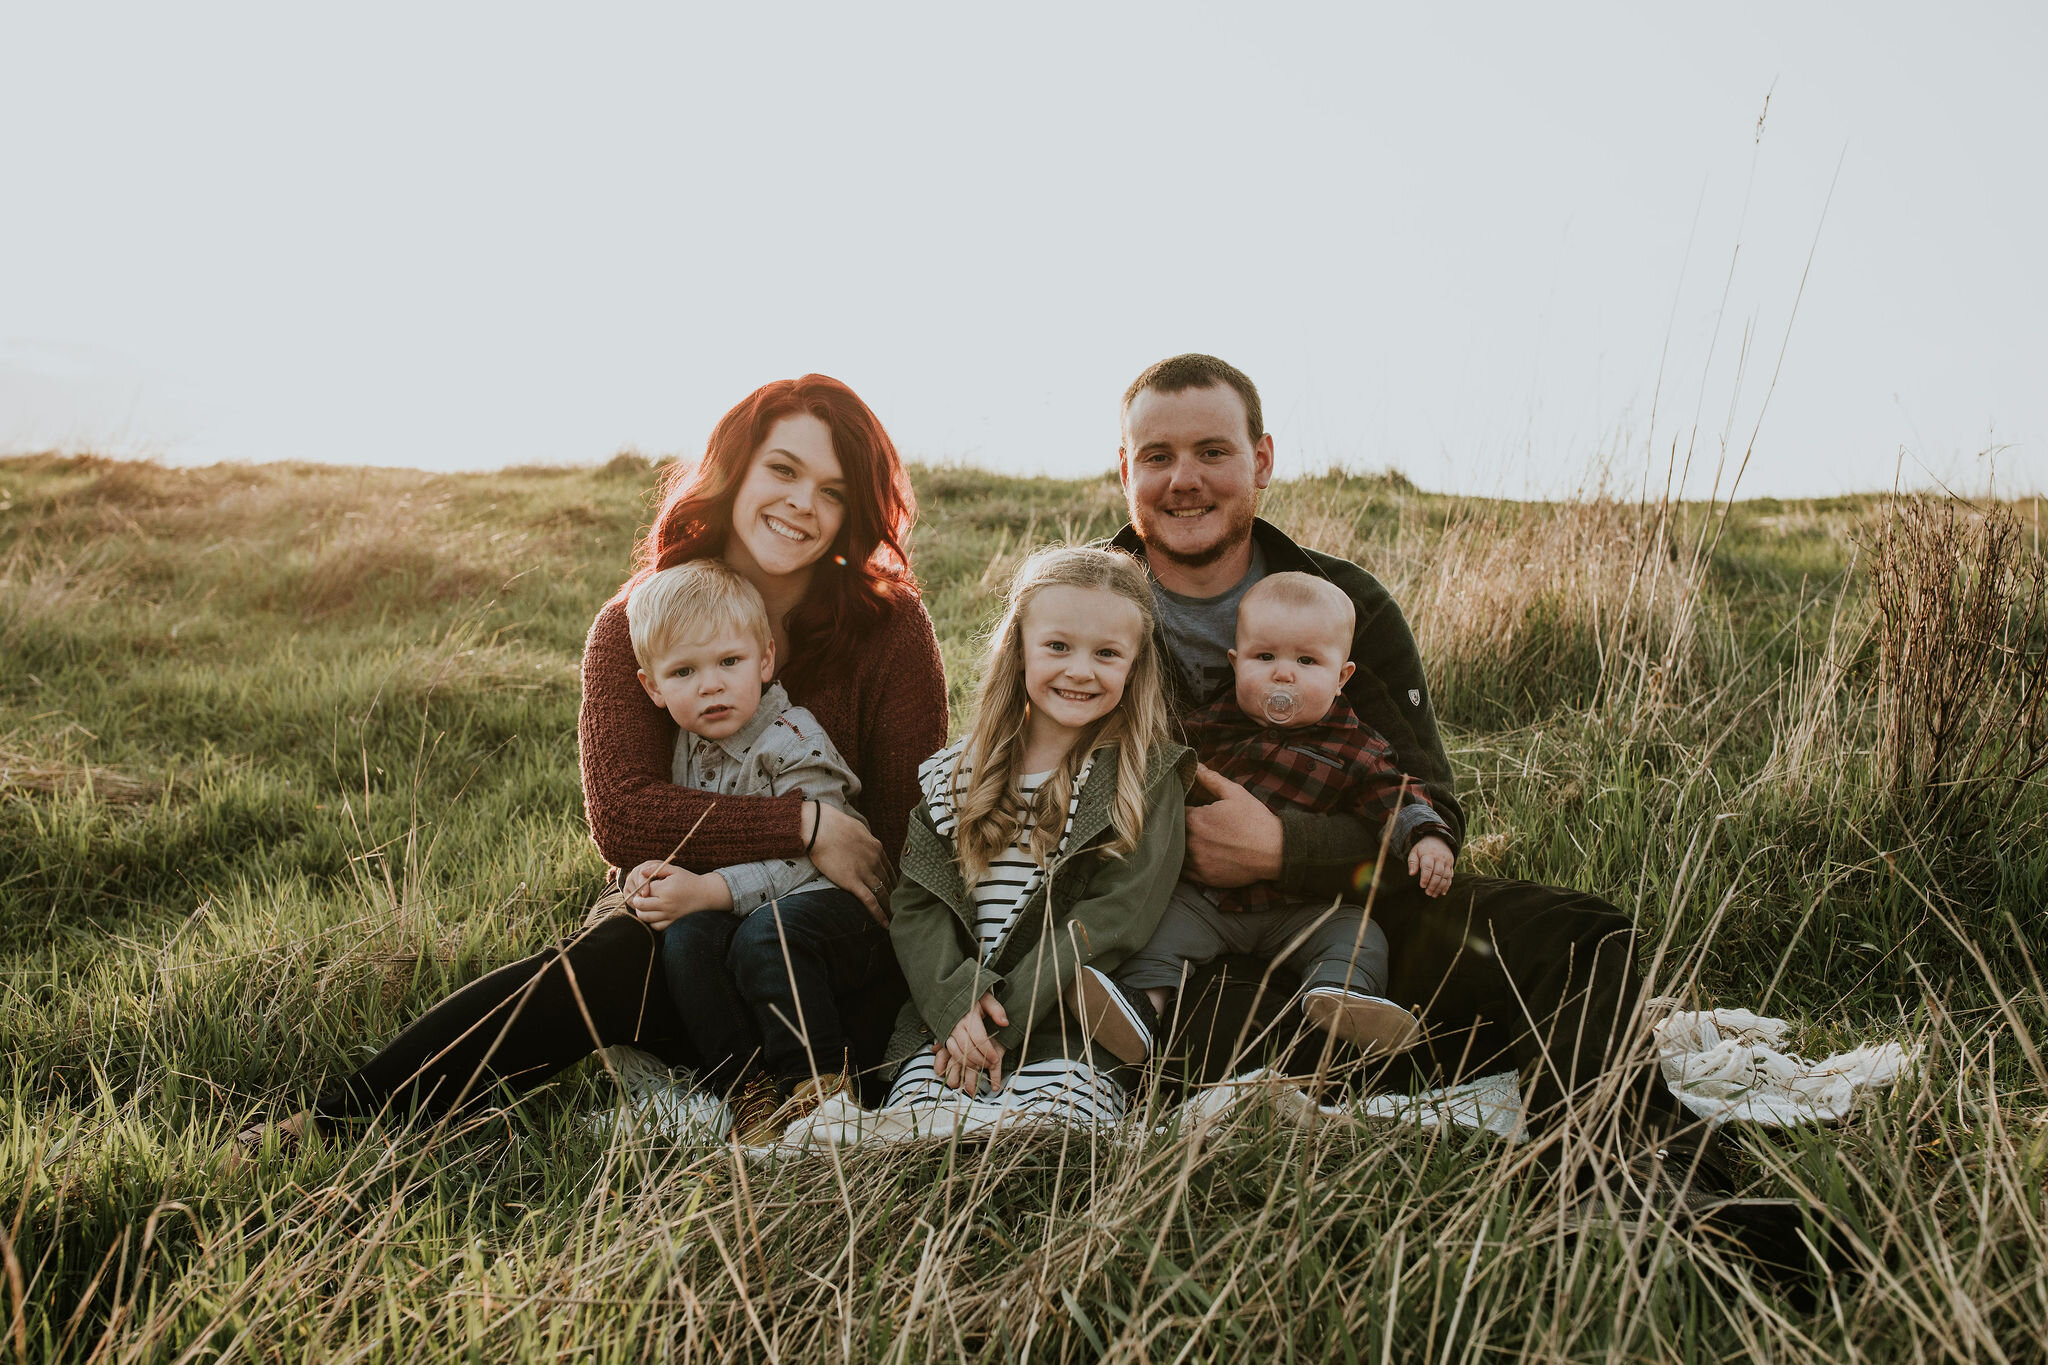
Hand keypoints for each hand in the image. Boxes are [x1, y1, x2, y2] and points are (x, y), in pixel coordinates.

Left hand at [623, 862, 721, 929]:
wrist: (704, 893)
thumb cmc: (687, 879)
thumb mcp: (674, 870)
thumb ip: (656, 869)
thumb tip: (641, 871)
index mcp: (666, 889)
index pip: (644, 889)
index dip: (642, 886)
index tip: (646, 884)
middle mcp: (666, 903)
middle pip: (640, 904)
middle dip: (637, 899)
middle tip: (640, 895)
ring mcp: (669, 914)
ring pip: (645, 917)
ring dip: (640, 911)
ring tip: (644, 904)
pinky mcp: (672, 921)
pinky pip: (655, 926)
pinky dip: (650, 921)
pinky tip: (653, 913)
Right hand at [807, 802, 890, 925]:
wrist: (819, 827)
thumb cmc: (832, 824)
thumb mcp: (856, 828)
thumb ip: (863, 839)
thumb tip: (863, 842)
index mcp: (876, 847)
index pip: (890, 869)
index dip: (894, 882)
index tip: (897, 891)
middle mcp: (875, 860)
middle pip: (889, 883)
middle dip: (895, 896)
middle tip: (900, 908)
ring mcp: (865, 871)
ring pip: (883, 893)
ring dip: (890, 908)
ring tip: (896, 919)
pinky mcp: (853, 881)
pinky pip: (871, 901)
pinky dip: (879, 914)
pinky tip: (885, 924)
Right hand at [941, 992, 1008, 1091]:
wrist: (952, 991)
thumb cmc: (973, 996)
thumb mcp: (986, 998)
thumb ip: (996, 1009)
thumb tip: (1005, 1023)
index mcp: (968, 1016)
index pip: (979, 1039)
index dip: (988, 1051)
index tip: (996, 1059)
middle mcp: (956, 1025)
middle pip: (968, 1049)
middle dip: (980, 1060)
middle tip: (990, 1064)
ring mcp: (949, 1031)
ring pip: (957, 1053)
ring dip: (970, 1063)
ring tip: (981, 1066)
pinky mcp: (944, 1035)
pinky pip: (951, 1052)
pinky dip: (960, 1060)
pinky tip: (970, 1062)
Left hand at [1183, 765, 1282, 887]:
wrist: (1275, 851)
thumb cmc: (1256, 820)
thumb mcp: (1235, 793)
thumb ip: (1211, 779)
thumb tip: (1196, 765)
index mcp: (1196, 819)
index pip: (1174, 811)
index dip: (1177, 808)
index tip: (1184, 808)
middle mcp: (1192, 842)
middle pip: (1172, 833)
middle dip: (1175, 827)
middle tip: (1186, 825)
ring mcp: (1197, 862)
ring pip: (1175, 854)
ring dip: (1176, 847)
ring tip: (1185, 841)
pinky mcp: (1204, 877)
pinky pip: (1183, 872)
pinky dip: (1182, 865)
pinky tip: (1189, 857)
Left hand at [1408, 835, 1455, 897]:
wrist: (1439, 839)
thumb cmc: (1423, 848)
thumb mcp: (1415, 851)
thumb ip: (1412, 862)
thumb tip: (1412, 874)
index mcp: (1429, 854)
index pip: (1428, 867)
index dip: (1425, 877)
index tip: (1422, 886)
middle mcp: (1440, 859)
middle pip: (1438, 873)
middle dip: (1433, 885)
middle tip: (1427, 893)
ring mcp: (1447, 862)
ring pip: (1445, 876)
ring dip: (1440, 887)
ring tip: (1433, 895)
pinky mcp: (1451, 866)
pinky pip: (1450, 877)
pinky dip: (1447, 885)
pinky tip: (1442, 892)